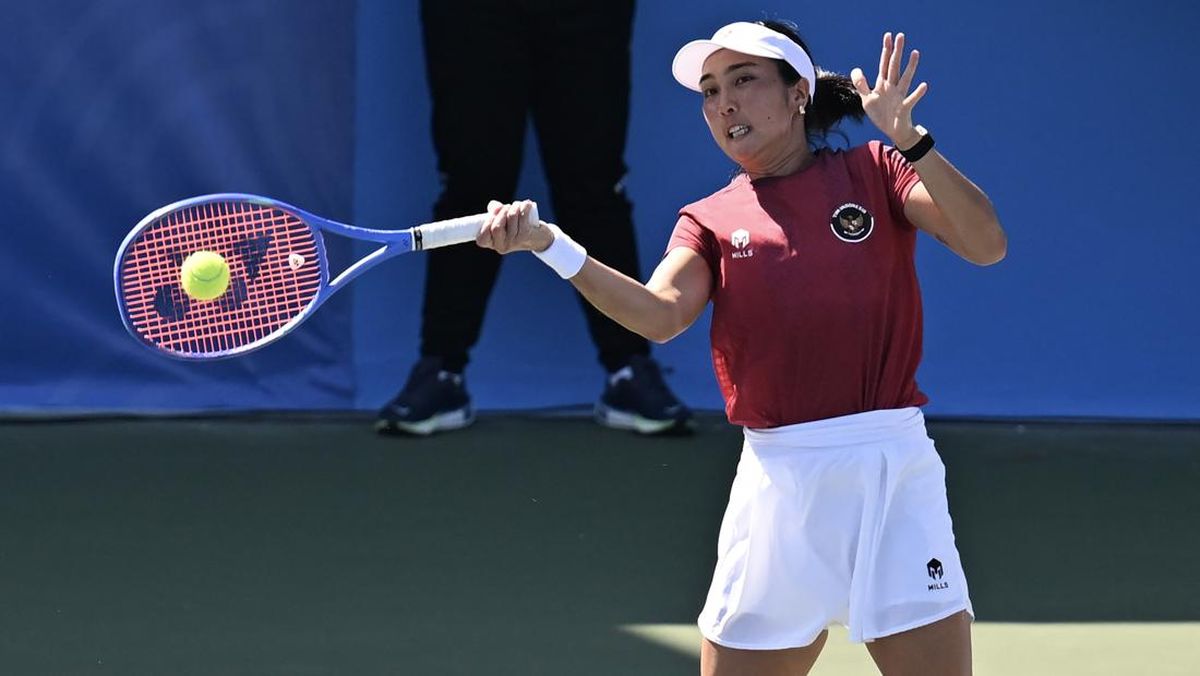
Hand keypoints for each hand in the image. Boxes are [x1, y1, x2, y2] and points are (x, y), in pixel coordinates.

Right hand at [475, 199, 552, 253]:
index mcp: (493, 244)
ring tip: (517, 206)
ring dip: (514, 206)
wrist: (539, 239)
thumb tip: (494, 206)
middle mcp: (502, 246)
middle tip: (507, 207)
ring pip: (510, 217)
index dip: (485, 226)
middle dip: (501, 211)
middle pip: (496, 227)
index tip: (492, 215)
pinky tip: (527, 204)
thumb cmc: (517, 228)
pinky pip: (522, 215)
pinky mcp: (526, 235)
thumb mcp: (503, 221)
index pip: (481, 240)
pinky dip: (524, 206)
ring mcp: (514, 242)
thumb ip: (495, 212)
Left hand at [850, 32, 927, 149]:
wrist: (893, 131)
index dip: (885, 50)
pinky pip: (912, 99)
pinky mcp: (905, 108)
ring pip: (905, 78)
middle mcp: (893, 87)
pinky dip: (918, 93)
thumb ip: (861, 85)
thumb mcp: (867, 100)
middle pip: (894, 66)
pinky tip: (924, 85)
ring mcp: (900, 96)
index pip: (884, 64)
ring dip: (910, 66)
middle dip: (897, 51)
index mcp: (883, 84)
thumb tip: (856, 69)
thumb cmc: (881, 114)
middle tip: (901, 35)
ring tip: (915, 53)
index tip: (888, 36)